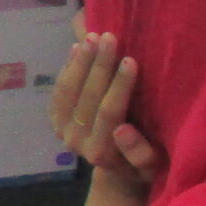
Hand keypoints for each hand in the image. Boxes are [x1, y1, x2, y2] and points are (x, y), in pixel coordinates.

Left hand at [50, 29, 160, 205]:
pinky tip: (77, 46)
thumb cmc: (142, 165)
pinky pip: (58, 88)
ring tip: (93, 36)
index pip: (109, 113)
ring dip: (81, 61)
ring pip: (68, 90)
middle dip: (99, 66)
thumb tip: (122, 130)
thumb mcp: (150, 166)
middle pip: (86, 98)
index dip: (118, 86)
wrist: (115, 169)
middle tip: (111, 38)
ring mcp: (61, 128)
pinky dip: (68, 66)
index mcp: (100, 153)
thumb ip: (140, 154)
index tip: (130, 60)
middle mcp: (76, 142)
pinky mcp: (54, 118)